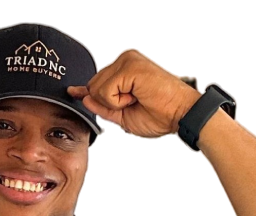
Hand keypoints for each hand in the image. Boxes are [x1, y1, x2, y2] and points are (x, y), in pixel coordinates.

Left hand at [67, 48, 199, 139]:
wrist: (179, 115)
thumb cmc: (159, 115)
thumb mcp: (122, 115)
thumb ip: (102, 106)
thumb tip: (83, 97)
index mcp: (125, 68)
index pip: (97, 82)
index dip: (89, 94)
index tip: (75, 93)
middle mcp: (125, 59)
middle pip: (93, 85)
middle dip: (107, 102)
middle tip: (133, 103)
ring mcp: (127, 60)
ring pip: (97, 88)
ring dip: (114, 102)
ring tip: (136, 100)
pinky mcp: (129, 66)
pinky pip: (105, 90)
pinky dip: (117, 101)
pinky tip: (135, 97)